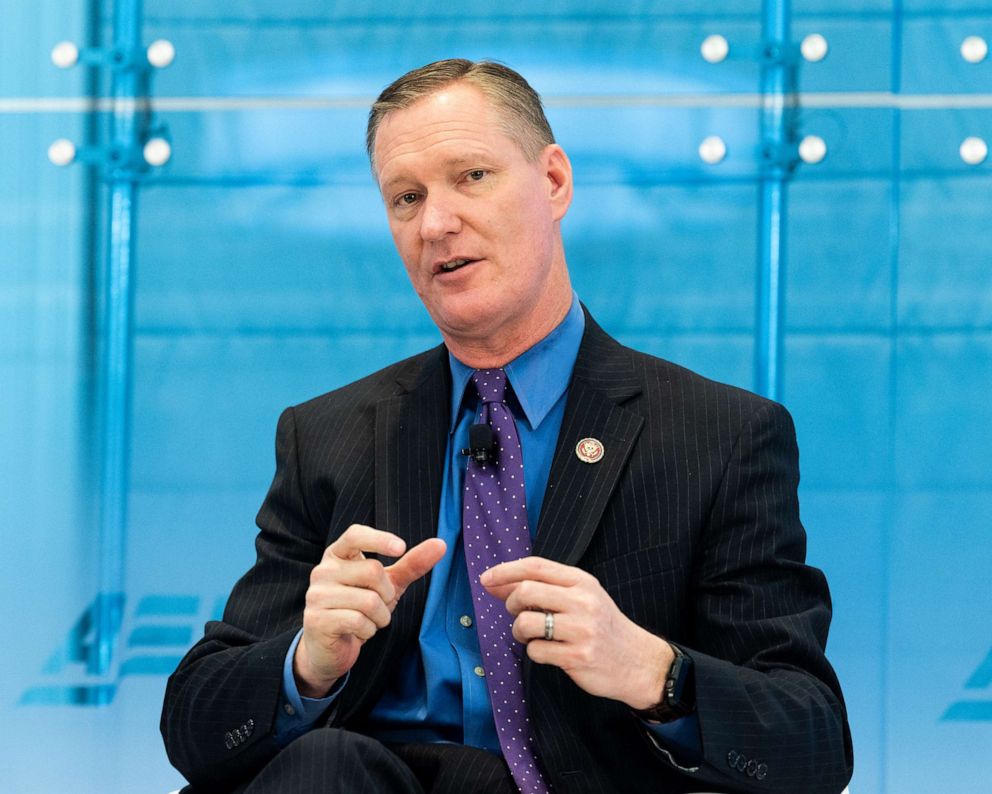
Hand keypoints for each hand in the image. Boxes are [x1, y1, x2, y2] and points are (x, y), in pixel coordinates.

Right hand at [295, 524, 445, 696]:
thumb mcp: (388, 584)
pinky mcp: (317, 619)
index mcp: (338, 555)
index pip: (355, 535)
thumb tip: (440, 544)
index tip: (401, 548)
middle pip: (372, 571)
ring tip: (369, 619)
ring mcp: (317, 595)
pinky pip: (358, 621)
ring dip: (380, 615)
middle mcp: (323, 570)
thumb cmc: (359, 608)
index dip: (379, 539)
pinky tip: (359, 631)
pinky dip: (369, 629)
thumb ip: (411, 564)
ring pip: (369, 600)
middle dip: (387, 593)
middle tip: (379, 604)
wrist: (330, 647)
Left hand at [480, 556, 673, 709]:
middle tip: (517, 613)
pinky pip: (536, 651)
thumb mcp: (580, 598)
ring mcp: (581, 629)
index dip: (505, 570)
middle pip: (525, 591)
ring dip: (519, 632)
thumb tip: (495, 583)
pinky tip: (549, 652)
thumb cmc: (601, 626)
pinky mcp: (578, 656)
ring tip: (531, 636)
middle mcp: (582, 601)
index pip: (535, 566)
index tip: (486, 579)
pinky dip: (535, 652)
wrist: (637, 661)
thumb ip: (543, 588)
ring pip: (526, 622)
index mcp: (581, 581)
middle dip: (511, 603)